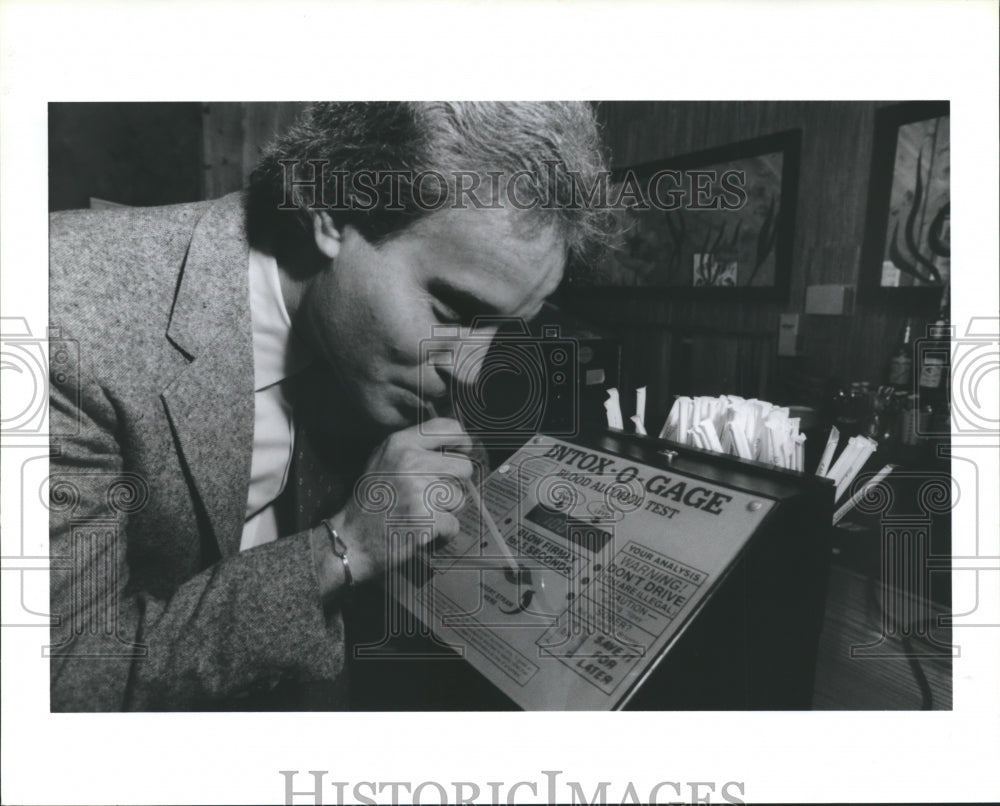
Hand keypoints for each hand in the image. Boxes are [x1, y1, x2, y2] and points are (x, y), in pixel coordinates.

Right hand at [327, 417, 474, 585]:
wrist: (353, 538)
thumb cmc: (371, 500)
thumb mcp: (382, 459)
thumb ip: (412, 447)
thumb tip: (453, 441)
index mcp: (400, 444)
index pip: (448, 428)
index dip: (461, 440)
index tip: (461, 451)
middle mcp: (410, 462)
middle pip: (463, 466)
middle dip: (453, 483)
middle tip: (433, 494)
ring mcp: (419, 490)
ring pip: (459, 498)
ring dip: (445, 510)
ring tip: (421, 513)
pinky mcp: (426, 518)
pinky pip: (453, 524)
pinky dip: (442, 533)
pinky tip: (422, 531)